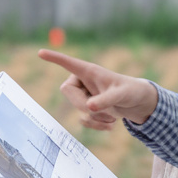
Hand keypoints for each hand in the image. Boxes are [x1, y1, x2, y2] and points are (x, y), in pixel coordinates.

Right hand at [38, 49, 158, 126]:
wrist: (137, 104)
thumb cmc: (131, 92)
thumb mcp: (121, 95)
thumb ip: (106, 100)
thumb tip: (89, 107)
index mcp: (89, 71)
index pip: (68, 63)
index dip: (54, 58)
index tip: (40, 52)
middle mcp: (83, 82)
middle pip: (68, 93)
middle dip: (83, 105)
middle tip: (102, 110)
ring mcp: (84, 96)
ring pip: (78, 110)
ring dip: (96, 117)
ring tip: (113, 116)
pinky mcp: (88, 109)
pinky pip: (84, 120)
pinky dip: (97, 125)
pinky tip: (111, 124)